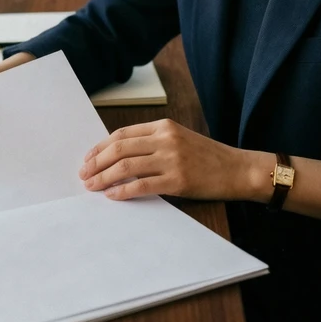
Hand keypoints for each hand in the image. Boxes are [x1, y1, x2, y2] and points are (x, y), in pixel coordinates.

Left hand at [77, 118, 263, 201]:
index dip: (100, 147)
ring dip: (103, 178)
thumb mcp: (179, 139)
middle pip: (119, 149)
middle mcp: (165, 139)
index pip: (122, 134)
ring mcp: (171, 159)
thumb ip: (153, 142)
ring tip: (91, 186)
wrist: (237, 169)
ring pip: (126, 167)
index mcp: (164, 126)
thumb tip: (118, 156)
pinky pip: (141, 186)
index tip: (88, 158)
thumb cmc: (207, 156)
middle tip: (83, 174)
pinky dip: (122, 191)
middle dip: (96, 162)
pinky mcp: (177, 181)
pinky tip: (112, 196)